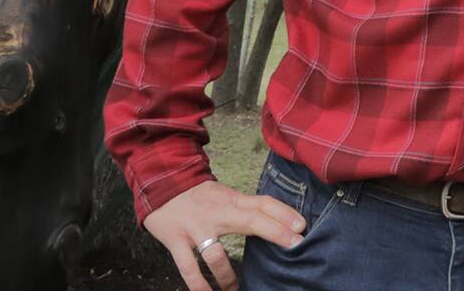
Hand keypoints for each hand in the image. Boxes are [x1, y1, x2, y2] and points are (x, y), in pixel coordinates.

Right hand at [142, 180, 305, 290]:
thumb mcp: (225, 196)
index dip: (284, 213)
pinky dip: (198, 284)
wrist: (161, 184)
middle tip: (294, 246)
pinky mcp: (175, 240)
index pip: (263, 203)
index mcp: (231, 201)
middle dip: (274, 232)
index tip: (302, 226)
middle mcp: (217, 213)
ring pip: (216, 254)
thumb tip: (276, 222)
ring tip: (237, 288)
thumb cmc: (200, 196)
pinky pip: (188, 267)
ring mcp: (196, 228)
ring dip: (227, 275)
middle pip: (250, 221)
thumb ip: (246, 209)